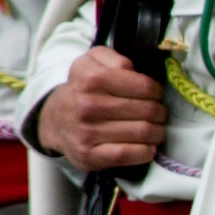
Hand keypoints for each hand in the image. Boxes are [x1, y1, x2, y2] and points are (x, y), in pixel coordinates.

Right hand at [37, 47, 165, 170]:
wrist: (54, 120)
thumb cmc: (82, 88)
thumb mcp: (92, 60)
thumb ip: (116, 58)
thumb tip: (136, 71)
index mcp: (93, 79)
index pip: (144, 87)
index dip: (157, 92)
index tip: (157, 95)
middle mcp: (88, 105)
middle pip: (147, 111)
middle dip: (160, 113)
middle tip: (160, 114)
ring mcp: (87, 133)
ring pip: (142, 133)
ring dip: (157, 133)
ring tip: (156, 130)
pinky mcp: (88, 155)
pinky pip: (127, 154)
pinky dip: (145, 152)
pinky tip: (148, 148)